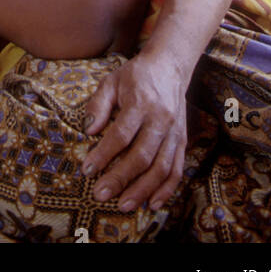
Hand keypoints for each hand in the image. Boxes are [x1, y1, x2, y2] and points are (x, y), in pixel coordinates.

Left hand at [81, 52, 187, 211]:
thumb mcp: (111, 81)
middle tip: (100, 194)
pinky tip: (152, 203)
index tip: (87, 170)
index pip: (121, 134)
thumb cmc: (135, 76)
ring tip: (123, 205)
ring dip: (142, 190)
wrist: (169, 66)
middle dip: (120, 178)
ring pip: (161, 167)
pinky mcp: (183, 140)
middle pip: (141, 156)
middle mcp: (161, 119)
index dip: (104, 154)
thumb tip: (88, 130)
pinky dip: (166, 189)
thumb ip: (98, 104)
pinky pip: (176, 169)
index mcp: (141, 102)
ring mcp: (175, 132)